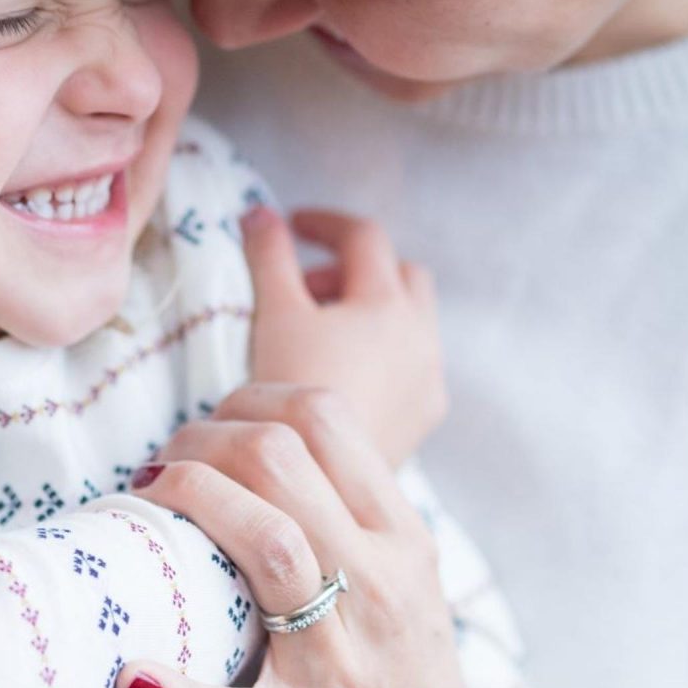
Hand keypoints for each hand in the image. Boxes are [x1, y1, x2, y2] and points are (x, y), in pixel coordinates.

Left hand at [114, 384, 494, 687]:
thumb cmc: (405, 663)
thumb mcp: (406, 571)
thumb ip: (353, 508)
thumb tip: (261, 443)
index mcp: (399, 538)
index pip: (326, 420)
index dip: (252, 400)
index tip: (214, 421)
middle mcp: (375, 584)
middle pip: (281, 461)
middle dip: (202, 441)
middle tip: (164, 464)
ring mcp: (339, 659)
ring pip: (269, 545)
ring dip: (190, 504)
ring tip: (143, 504)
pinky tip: (134, 675)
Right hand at [243, 206, 447, 465]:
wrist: (318, 476)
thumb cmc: (293, 390)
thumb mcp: (276, 316)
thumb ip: (269, 256)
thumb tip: (258, 211)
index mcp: (387, 301)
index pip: (364, 237)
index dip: (326, 223)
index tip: (292, 227)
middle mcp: (421, 333)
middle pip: (401, 273)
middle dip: (357, 269)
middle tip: (310, 289)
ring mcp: (430, 375)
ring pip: (413, 319)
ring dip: (374, 310)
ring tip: (324, 333)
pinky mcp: (428, 412)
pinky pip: (415, 362)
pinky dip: (387, 351)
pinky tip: (346, 375)